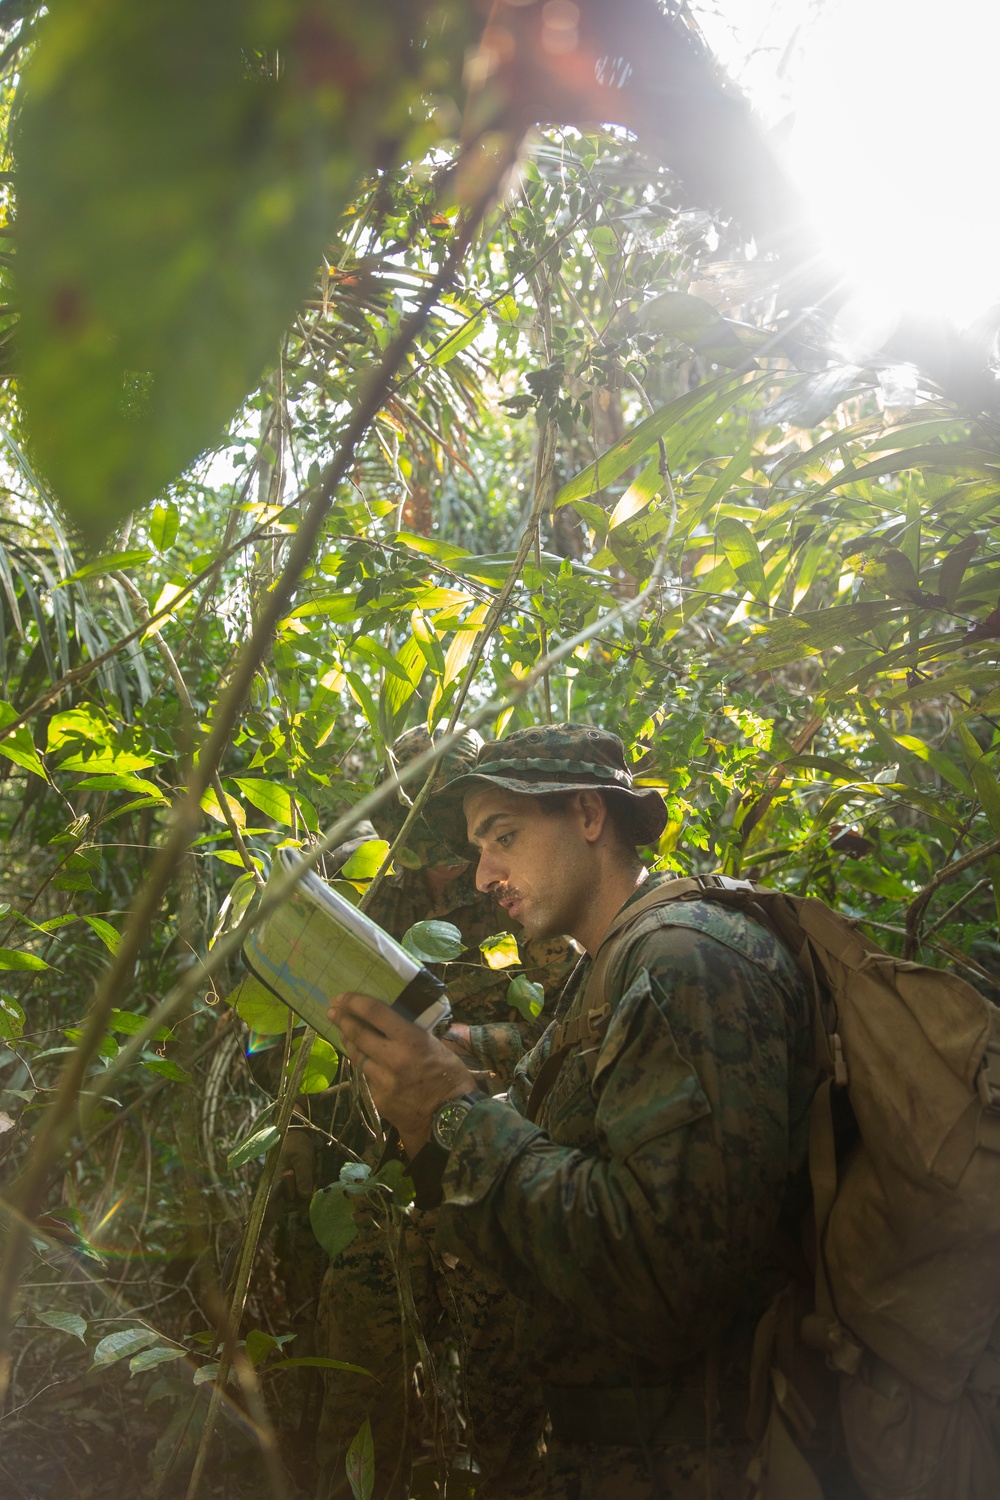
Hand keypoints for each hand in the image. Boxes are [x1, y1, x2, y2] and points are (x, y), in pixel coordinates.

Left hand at [329, 993, 476, 1155]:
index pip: (376, 1014)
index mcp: (411, 1041)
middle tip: (333, 1011)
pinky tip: (364, 1062)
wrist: (451, 1120)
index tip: (343, 997)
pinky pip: (366, 1078)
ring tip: (343, 1032)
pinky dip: (364, 1067)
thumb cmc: (451, 1078)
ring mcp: (383, 1081)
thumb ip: (412, 1035)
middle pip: (359, 1035)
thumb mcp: (436, 1047)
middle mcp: (393, 1059)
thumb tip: (393, 1023)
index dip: (356, 1002)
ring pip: (357, 1057)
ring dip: (349, 1043)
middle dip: (343, 1020)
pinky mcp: (378, 1099)